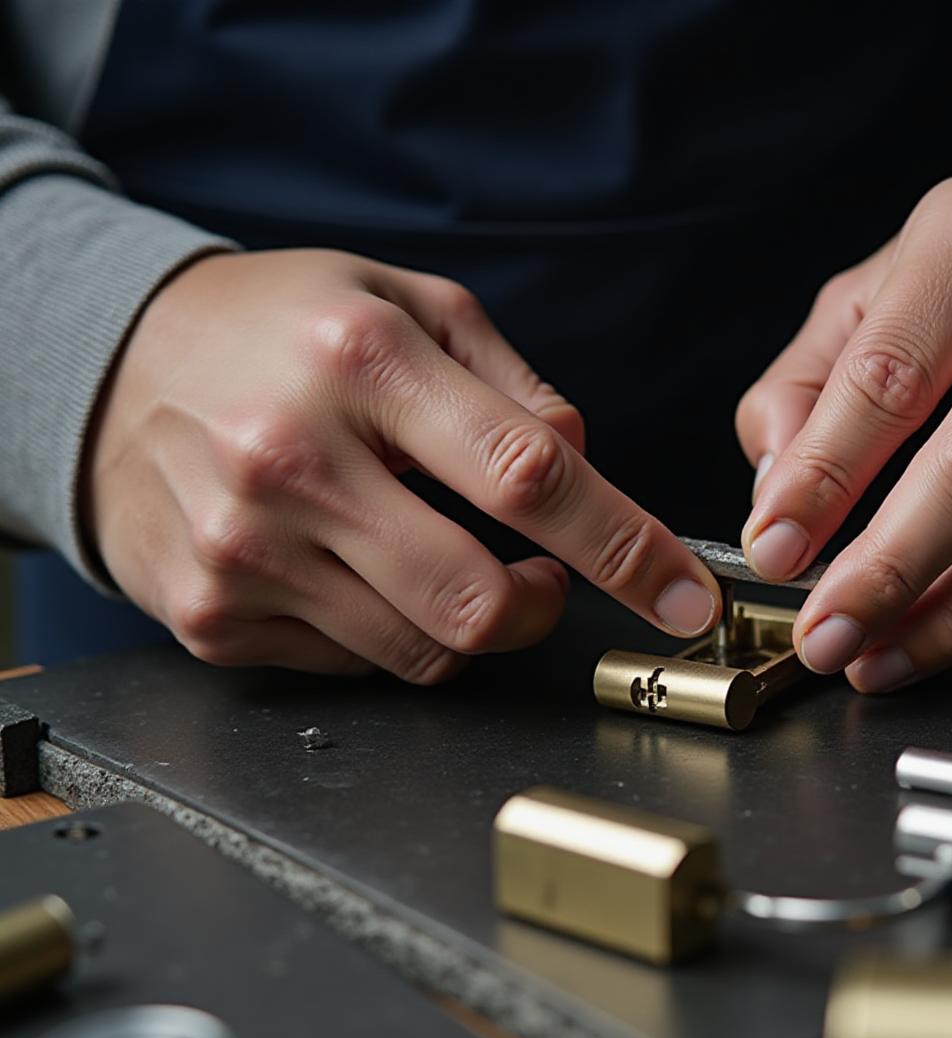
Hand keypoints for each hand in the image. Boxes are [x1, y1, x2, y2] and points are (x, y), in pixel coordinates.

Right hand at [86, 249, 721, 680]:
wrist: (109, 366)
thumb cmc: (280, 331)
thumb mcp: (404, 301)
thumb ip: (512, 380)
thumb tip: (585, 461)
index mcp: (362, 361)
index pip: (527, 476)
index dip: (626, 548)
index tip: (683, 597)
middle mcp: (293, 459)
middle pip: (476, 600)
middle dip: (543, 610)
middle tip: (546, 581)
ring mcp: (244, 549)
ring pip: (422, 651)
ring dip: (470, 623)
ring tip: (439, 554)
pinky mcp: (211, 616)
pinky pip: (355, 664)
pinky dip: (387, 630)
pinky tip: (357, 568)